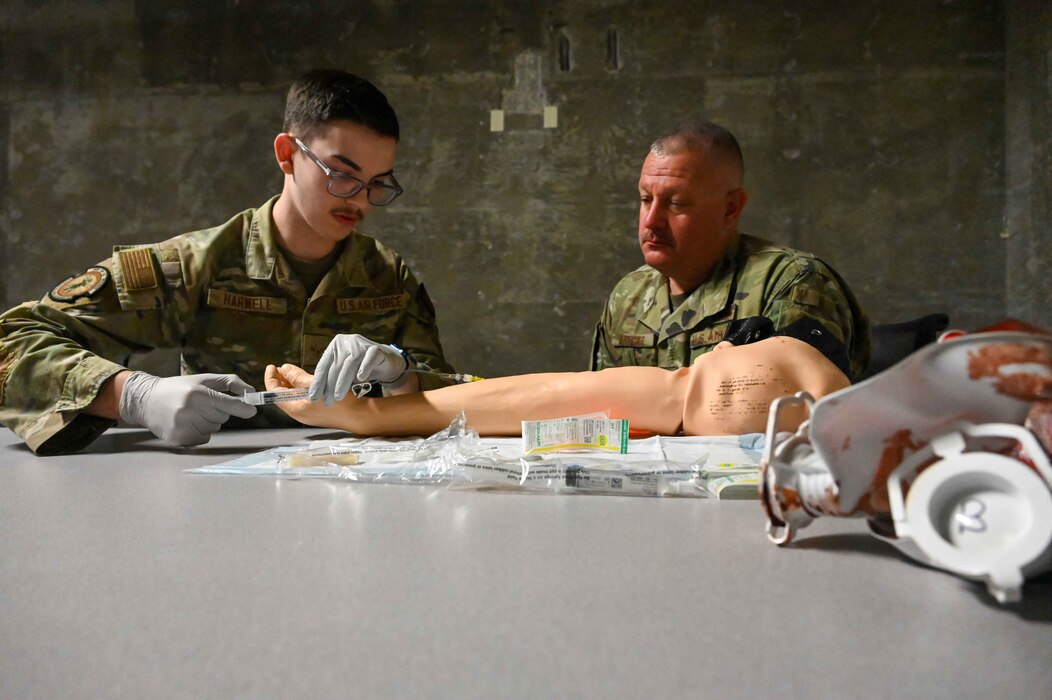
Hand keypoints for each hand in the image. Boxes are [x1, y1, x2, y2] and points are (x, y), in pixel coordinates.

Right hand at [118, 371, 257, 445]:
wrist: (146, 400)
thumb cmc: (180, 387)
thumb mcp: (204, 379)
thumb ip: (230, 382)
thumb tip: (252, 393)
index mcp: (198, 394)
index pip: (229, 404)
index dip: (244, 408)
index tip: (252, 410)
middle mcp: (191, 411)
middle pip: (222, 417)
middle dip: (217, 411)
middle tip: (201, 404)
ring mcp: (183, 427)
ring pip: (214, 428)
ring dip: (208, 422)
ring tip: (191, 412)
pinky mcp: (178, 439)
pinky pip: (204, 439)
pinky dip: (199, 432)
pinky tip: (186, 422)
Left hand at [266, 363, 336, 427]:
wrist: (358, 415)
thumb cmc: (338, 400)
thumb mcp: (316, 384)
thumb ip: (297, 377)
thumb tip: (283, 368)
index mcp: (295, 409)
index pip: (274, 393)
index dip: (271, 378)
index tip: (273, 366)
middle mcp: (299, 414)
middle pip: (282, 396)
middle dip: (280, 380)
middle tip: (282, 367)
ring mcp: (308, 414)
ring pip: (292, 397)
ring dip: (290, 384)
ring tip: (292, 372)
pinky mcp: (316, 413)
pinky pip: (301, 399)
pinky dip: (299, 389)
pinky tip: (305, 381)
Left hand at [309, 334, 408, 404]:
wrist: (386, 362)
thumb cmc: (360, 369)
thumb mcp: (344, 373)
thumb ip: (332, 379)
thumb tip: (316, 396)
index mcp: (334, 347)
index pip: (323, 365)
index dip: (318, 382)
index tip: (313, 397)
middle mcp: (346, 342)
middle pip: (335, 366)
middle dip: (330, 386)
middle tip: (327, 401)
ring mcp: (361, 344)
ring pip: (350, 363)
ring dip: (343, 381)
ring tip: (338, 397)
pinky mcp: (376, 349)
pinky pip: (369, 358)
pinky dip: (364, 368)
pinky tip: (360, 379)